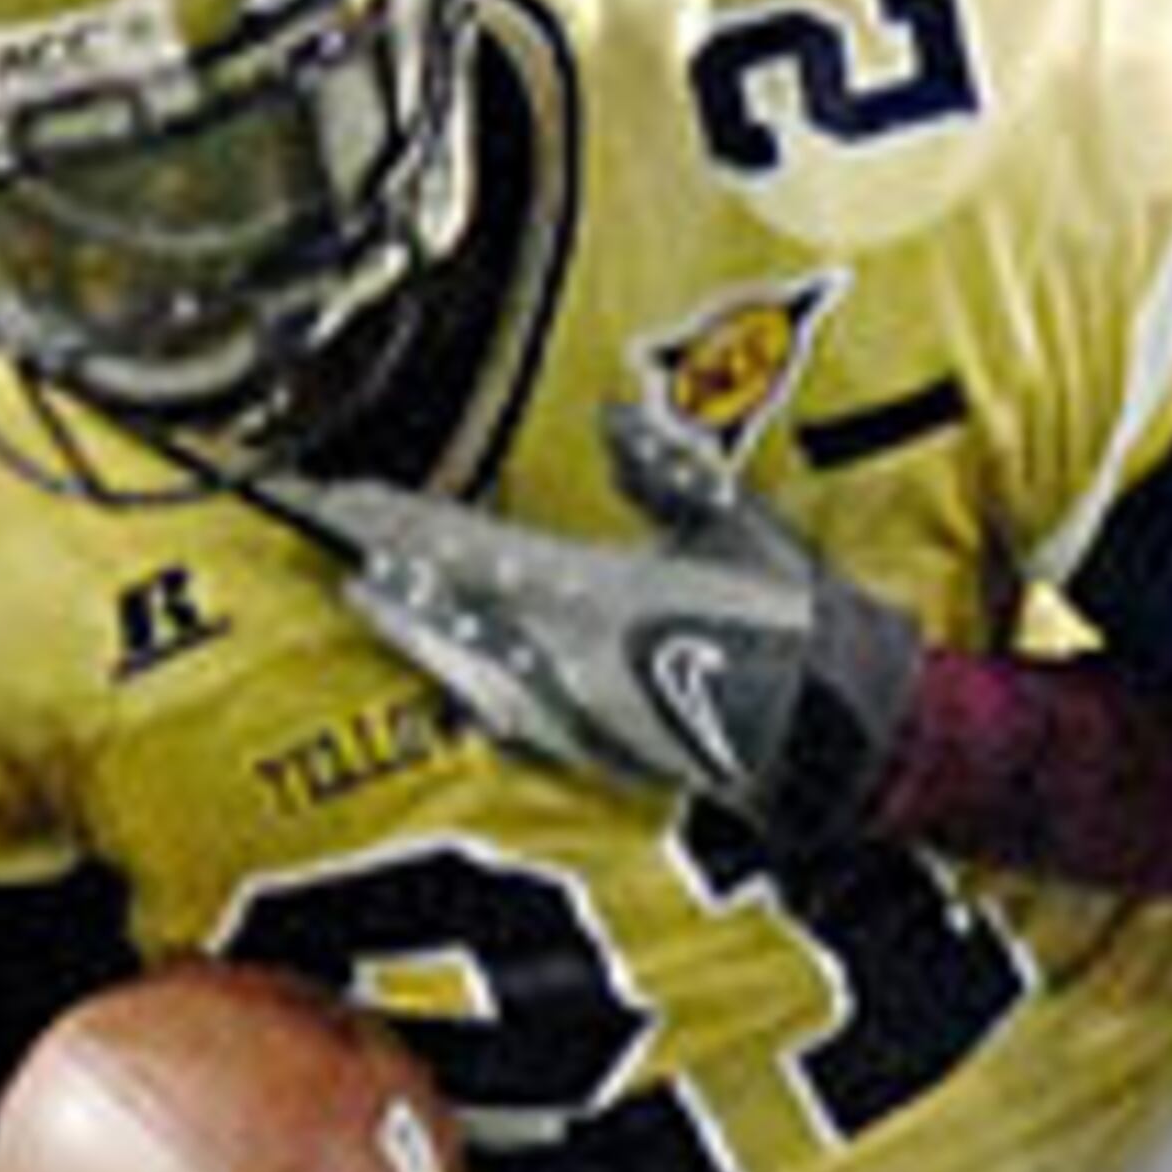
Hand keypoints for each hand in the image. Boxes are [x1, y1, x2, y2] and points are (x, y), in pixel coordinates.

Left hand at [271, 401, 920, 844]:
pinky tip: (449, 676)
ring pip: (466, 666)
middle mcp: (562, 658)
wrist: (837, 735)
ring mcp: (573, 714)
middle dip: (388, 574)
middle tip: (334, 542)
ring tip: (368, 594)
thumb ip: (666, 471)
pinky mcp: (596, 753)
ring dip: (414, 630)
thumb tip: (610, 418)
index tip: (338, 493)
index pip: (463, 545)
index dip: (396, 519)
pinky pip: (509, 716)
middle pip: (447, 610)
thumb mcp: (738, 526)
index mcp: (591, 591)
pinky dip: (468, 686)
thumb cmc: (795, 622)